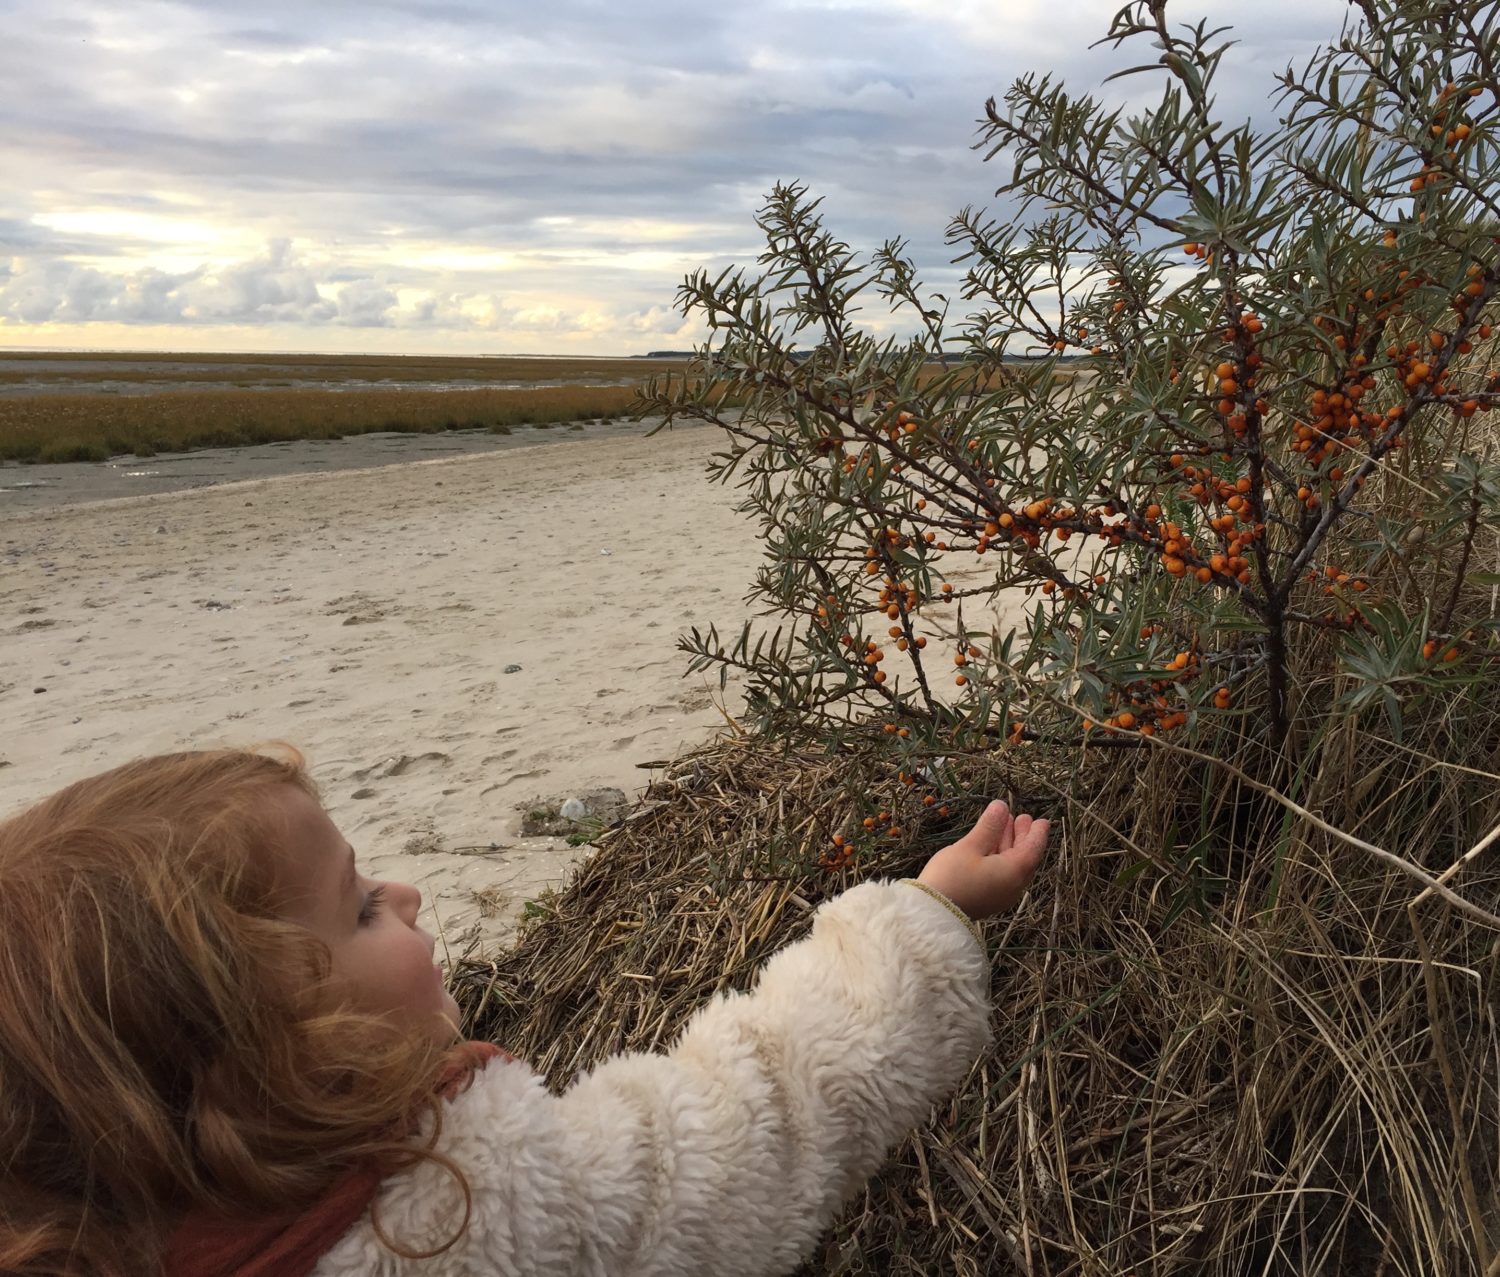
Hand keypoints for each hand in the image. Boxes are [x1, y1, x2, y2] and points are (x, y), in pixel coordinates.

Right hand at [917, 800, 1048, 920]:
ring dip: (1010, 845)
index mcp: (1013, 873)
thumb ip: (989, 827)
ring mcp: (1000, 895)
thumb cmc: (951, 876)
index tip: (1042, 821)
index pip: (1033, 850)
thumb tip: (1002, 806)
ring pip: (1012, 866)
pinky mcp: (987, 899)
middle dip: (1023, 837)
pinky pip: (1003, 874)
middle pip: (1024, 858)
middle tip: (1022, 818)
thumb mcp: (970, 846)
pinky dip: (1001, 857)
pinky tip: (991, 845)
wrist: (931, 913)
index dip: (1037, 833)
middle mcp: (1012, 886)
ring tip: (1006, 825)